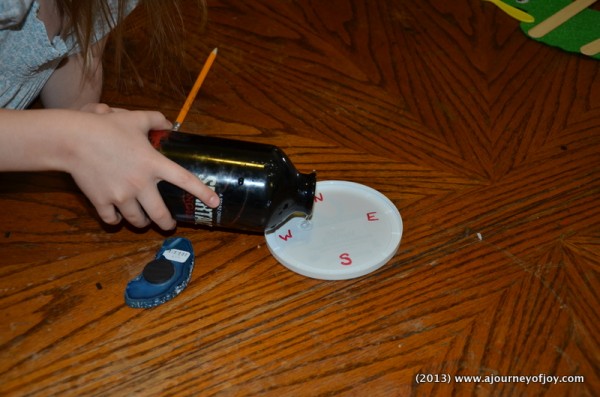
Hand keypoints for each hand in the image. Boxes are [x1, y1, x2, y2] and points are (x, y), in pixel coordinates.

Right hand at [64, 105, 218, 228]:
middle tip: (169, 225)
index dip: (203, 192)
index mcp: (153, 163)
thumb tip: (168, 122)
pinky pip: (112, 219)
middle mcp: (141, 183)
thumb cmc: (105, 127)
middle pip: (160, 214)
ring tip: (143, 220)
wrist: (72, 139)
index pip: (185, 180)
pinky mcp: (102, 201)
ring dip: (142, 222)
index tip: (214, 203)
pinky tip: (117, 216)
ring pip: (137, 220)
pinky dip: (116, 220)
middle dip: (166, 223)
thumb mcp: (135, 118)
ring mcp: (121, 195)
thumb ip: (155, 119)